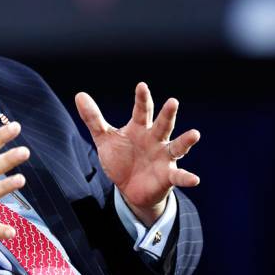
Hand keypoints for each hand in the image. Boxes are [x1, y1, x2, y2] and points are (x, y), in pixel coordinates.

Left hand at [75, 83, 199, 226]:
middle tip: (173, 101)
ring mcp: (164, 157)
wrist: (129, 188)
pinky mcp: (168, 176)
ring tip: (195, 134)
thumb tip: (79, 95)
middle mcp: (155, 139)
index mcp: (140, 128)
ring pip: (176, 147)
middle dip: (168, 114)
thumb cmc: (120, 159)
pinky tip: (194, 179)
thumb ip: (93, 119)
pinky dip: (187, 178)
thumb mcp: (105, 139)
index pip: (142, 111)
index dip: (142, 99)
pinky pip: (179, 176)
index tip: (141, 86)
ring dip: (186, 141)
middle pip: (163, 124)